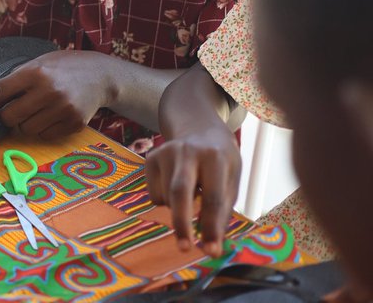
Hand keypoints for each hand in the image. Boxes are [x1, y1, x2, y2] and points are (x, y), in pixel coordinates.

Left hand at [0, 50, 113, 138]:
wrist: (101, 74)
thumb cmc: (62, 67)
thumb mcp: (36, 64)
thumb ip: (14, 81)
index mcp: (34, 73)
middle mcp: (48, 91)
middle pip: (9, 117)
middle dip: (7, 116)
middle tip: (19, 105)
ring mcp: (62, 109)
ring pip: (26, 129)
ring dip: (25, 123)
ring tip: (39, 107)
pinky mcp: (74, 123)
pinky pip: (44, 135)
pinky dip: (42, 128)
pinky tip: (52, 114)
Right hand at [145, 124, 240, 256]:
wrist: (199, 129)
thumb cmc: (221, 163)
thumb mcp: (230, 181)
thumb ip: (221, 212)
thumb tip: (210, 247)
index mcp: (215, 158)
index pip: (213, 197)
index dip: (212, 227)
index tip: (211, 251)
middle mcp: (187, 151)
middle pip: (180, 192)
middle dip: (181, 223)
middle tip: (184, 248)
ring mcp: (165, 152)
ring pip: (167, 198)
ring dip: (179, 211)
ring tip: (191, 194)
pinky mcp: (150, 157)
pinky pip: (154, 195)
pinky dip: (165, 201)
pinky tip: (175, 184)